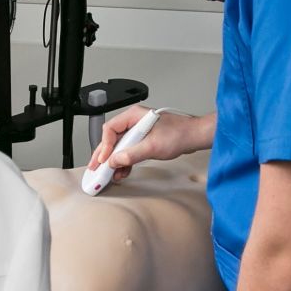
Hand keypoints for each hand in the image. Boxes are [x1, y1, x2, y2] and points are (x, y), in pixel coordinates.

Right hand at [88, 107, 208, 183]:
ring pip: (120, 146)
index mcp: (134, 116)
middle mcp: (134, 122)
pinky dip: (125, 162)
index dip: (104, 146)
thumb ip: (132, 154)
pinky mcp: (144, 140)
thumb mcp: (153, 146)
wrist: (194, 137)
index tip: (104, 160)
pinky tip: (122, 171)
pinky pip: (129, 151)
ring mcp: (139, 131)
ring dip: (115, 161)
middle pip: (112, 139)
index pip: (110, 130)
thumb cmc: (180, 134)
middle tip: (96, 168)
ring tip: (109, 174)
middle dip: (104, 155)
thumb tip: (115, 161)